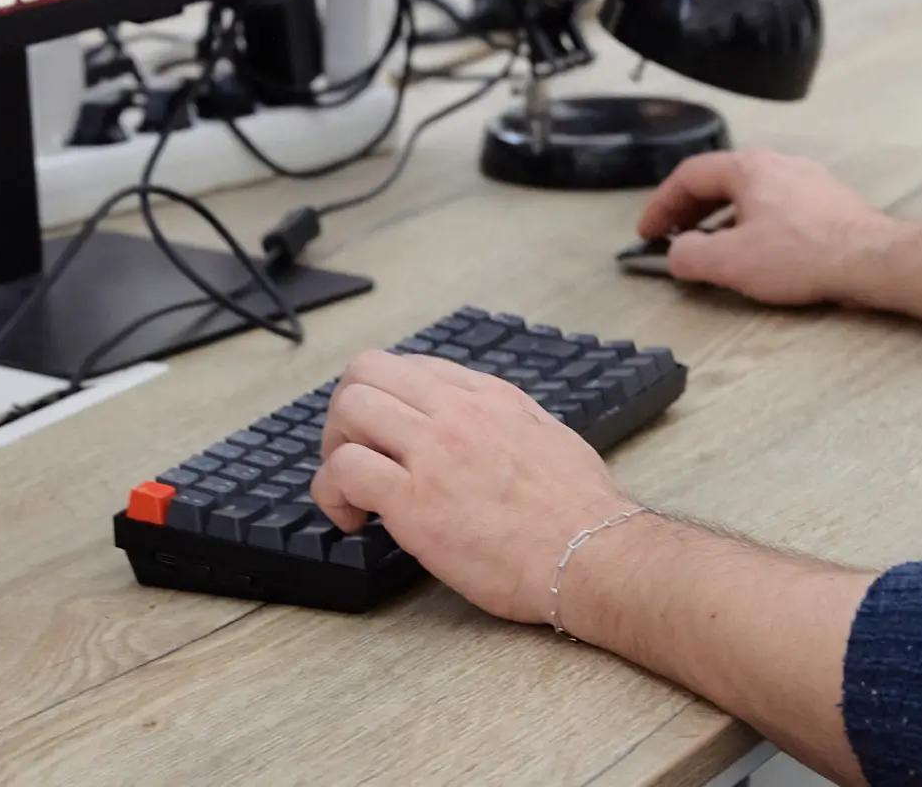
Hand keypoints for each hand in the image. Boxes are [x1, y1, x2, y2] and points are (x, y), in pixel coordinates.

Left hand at [312, 351, 633, 624]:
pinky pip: (343, 471)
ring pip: (349, 408)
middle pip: (367, 371)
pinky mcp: (414, 500)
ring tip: (349, 489)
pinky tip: (351, 519)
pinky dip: (331, 493)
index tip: (388, 436)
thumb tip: (483, 427)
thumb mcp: (549, 436)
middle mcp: (457, 412)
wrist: (590, 554)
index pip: (412, 367)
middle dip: (346, 411)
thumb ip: (508, 421)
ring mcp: (434, 452)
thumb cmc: (580, 511)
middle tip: (354, 454)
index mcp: (490, 396)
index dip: (388, 400)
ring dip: (333, 447)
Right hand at [636, 151, 901, 306]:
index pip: (689, 176)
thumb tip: (677, 253)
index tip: (648, 231)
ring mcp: (807, 180)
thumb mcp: (731, 262)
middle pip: (720, 181)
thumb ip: (689, 256)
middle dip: (690, 211)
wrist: (873, 260)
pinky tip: (759, 252)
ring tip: (713, 248)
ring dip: (722, 219)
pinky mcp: (828, 201)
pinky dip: (754, 224)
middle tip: (673, 237)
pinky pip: (778, 206)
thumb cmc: (805, 255)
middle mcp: (778, 164)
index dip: (660, 205)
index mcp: (748, 168)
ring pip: (750, 194)